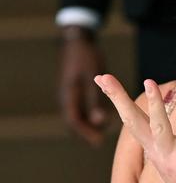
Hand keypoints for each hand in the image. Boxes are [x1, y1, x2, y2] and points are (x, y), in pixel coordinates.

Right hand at [59, 28, 109, 146]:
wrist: (77, 40)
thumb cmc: (86, 57)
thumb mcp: (92, 77)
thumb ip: (96, 98)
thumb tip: (100, 121)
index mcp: (69, 95)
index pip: (74, 120)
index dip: (85, 132)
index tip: (97, 141)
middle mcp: (67, 95)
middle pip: (74, 119)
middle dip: (86, 131)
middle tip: (98, 141)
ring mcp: (70, 92)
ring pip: (77, 112)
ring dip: (88, 122)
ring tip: (100, 131)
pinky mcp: (75, 87)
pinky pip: (80, 104)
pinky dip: (89, 112)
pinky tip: (101, 114)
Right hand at [94, 75, 175, 182]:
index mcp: (155, 146)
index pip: (133, 118)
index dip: (118, 98)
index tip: (102, 78)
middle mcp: (156, 151)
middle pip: (133, 121)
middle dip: (118, 99)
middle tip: (102, 77)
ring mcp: (168, 159)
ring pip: (158, 128)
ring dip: (154, 105)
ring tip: (149, 82)